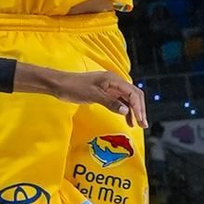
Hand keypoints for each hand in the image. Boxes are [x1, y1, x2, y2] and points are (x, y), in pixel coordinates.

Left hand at [29, 67, 145, 126]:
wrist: (60, 84)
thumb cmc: (74, 87)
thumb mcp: (92, 95)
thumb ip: (110, 102)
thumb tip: (126, 110)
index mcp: (113, 79)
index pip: (132, 93)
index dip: (138, 107)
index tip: (140, 120)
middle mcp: (114, 82)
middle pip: (134, 95)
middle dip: (140, 109)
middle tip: (142, 124)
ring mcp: (110, 87)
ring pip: (128, 98)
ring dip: (133, 110)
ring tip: (137, 124)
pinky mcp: (105, 92)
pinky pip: (120, 101)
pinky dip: (125, 110)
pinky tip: (127, 119)